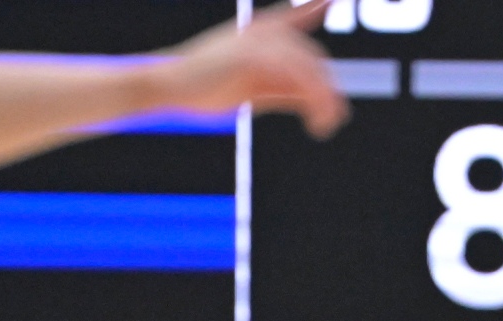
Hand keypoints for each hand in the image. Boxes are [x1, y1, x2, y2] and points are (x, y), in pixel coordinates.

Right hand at [156, 2, 346, 136]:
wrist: (169, 84)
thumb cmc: (205, 88)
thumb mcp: (252, 89)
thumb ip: (282, 90)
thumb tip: (313, 101)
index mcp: (260, 32)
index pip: (296, 16)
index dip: (317, 6)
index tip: (333, 0)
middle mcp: (263, 32)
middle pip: (313, 56)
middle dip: (328, 89)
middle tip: (333, 119)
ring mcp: (258, 41)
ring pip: (310, 68)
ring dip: (326, 100)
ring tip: (325, 126)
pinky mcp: (254, 57)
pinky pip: (298, 77)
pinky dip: (314, 101)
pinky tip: (316, 123)